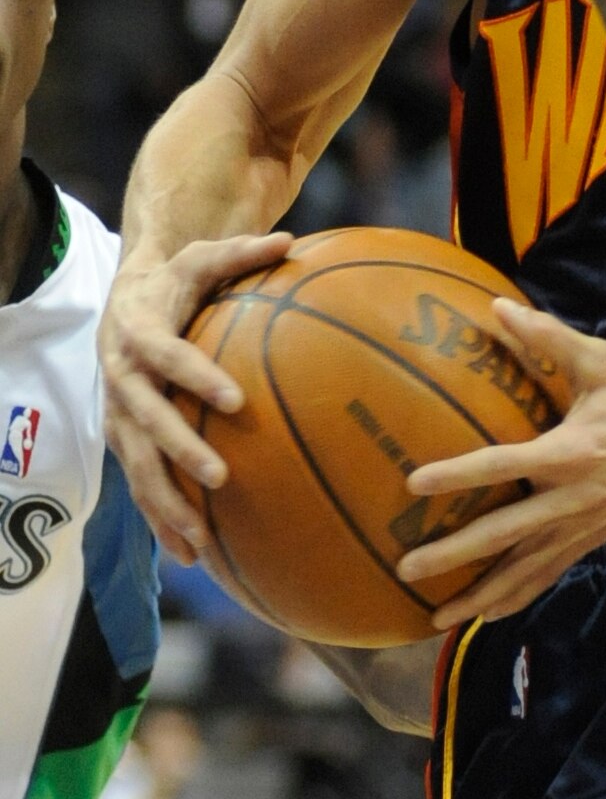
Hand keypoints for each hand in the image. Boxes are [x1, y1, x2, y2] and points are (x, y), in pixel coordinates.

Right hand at [102, 231, 292, 561]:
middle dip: (178, 453)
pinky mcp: (125, 441)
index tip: (234, 400)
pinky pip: (141, 486)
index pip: (166, 355)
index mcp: (139, 331)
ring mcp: (119, 414)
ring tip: (200, 542)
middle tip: (220, 479)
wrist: (127, 297)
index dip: (194, 376)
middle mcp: (121, 377)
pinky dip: (162, 522)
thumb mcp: (203, 255)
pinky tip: (192, 558)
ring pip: (137, 466)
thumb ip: (242, 251)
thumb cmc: (177, 279)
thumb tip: (293, 240)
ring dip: (166, 504)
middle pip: (145, 421)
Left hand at [393, 304, 605, 625]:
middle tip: (408, 568)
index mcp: (573, 452)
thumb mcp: (601, 360)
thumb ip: (545, 337)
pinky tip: (489, 613)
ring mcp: (586, 524)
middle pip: (505, 535)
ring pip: (527, 569)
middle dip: (455, 555)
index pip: (503, 466)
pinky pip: (550, 572)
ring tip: (439, 616)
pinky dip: (519, 595)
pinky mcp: (596, 537)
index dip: (458, 475)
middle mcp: (576, 498)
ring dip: (483, 594)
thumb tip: (496, 306)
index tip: (414, 485)